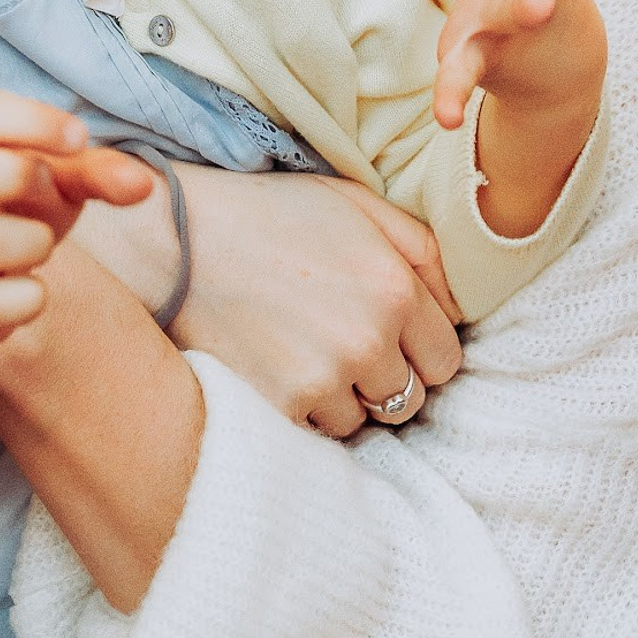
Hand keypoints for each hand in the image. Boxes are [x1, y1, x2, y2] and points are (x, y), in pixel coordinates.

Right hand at [0, 90, 156, 363]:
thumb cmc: (14, 217)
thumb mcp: (58, 186)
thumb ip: (98, 174)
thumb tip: (143, 184)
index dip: (30, 119)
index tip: (78, 139)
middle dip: (12, 174)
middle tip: (48, 189)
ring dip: (31, 243)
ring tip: (40, 245)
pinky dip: (26, 300)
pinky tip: (30, 293)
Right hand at [168, 165, 464, 437]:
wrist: (175, 240)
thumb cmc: (269, 214)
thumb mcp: (355, 204)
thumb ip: (423, 250)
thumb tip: (462, 306)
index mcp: (394, 287)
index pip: (447, 358)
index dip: (419, 349)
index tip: (389, 335)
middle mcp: (368, 339)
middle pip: (411, 398)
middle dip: (386, 377)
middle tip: (343, 344)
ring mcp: (323, 378)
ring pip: (363, 421)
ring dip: (344, 398)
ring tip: (304, 352)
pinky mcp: (280, 407)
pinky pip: (317, 433)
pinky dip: (304, 411)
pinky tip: (279, 367)